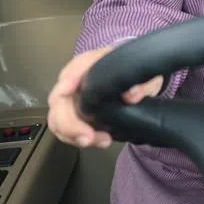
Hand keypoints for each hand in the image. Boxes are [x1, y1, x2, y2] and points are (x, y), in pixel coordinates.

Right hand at [46, 45, 163, 148]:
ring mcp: (71, 98)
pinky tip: (97, 141)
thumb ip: (142, 83)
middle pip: (58, 100)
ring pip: (57, 119)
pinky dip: (76, 139)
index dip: (68, 81)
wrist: (131, 82)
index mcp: (91, 63)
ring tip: (102, 141)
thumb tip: (132, 96)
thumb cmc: (133, 74)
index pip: (73, 69)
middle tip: (88, 137)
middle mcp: (75, 80)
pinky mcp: (72, 115)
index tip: (68, 92)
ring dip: (74, 135)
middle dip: (69, 122)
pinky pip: (64, 129)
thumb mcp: (145, 76)